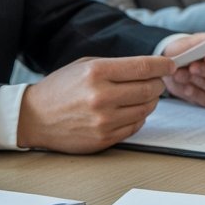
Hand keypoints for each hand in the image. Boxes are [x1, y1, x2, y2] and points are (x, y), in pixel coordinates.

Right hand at [18, 55, 173, 152]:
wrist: (34, 117)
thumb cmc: (61, 88)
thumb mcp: (86, 65)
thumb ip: (118, 66)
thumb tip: (152, 67)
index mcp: (97, 72)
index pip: (144, 67)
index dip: (163, 66)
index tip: (170, 65)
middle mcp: (101, 97)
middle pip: (150, 89)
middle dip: (158, 84)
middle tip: (155, 81)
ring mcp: (103, 121)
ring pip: (147, 109)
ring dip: (149, 101)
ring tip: (139, 95)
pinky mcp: (104, 139)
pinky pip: (136, 126)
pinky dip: (138, 117)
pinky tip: (127, 110)